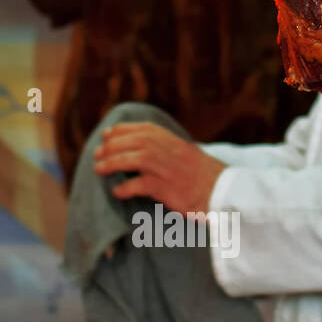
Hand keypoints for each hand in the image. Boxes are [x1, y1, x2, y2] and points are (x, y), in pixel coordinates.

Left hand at [91, 122, 225, 215]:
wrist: (224, 192)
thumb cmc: (204, 176)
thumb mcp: (186, 153)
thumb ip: (166, 148)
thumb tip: (140, 148)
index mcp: (174, 141)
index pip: (142, 129)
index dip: (121, 130)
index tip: (106, 135)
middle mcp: (170, 151)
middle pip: (134, 141)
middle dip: (111, 146)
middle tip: (97, 154)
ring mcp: (169, 169)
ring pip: (134, 159)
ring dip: (112, 163)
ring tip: (98, 170)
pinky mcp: (168, 189)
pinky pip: (141, 185)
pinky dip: (125, 188)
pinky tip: (117, 192)